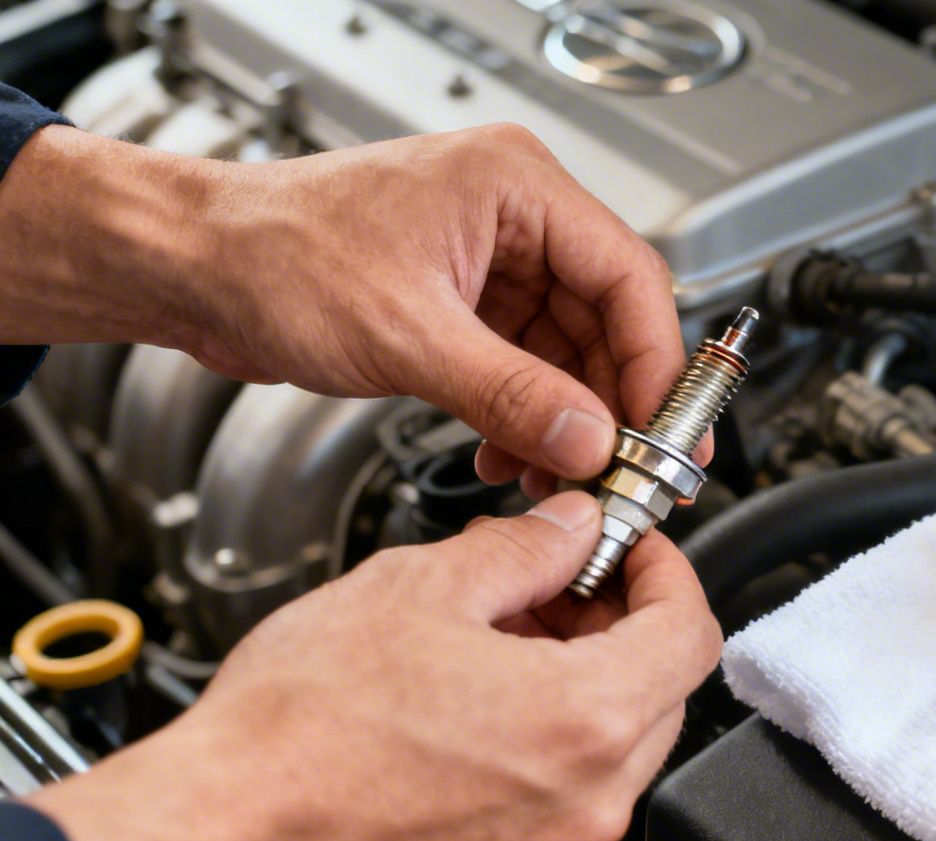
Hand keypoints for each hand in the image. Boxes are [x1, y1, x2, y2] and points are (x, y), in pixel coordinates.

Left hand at [0, 123, 689, 498]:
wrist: (186, 268)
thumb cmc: (270, 256)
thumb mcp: (409, 336)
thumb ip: (514, 394)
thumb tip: (592, 440)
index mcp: (516, 186)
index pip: (629, 276)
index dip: (656, 363)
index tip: (665, 432)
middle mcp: (513, 215)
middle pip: (607, 319)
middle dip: (613, 403)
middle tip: (626, 471)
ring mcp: (489, 258)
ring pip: (568, 350)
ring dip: (567, 420)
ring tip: (559, 476)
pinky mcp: (462, 301)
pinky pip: (524, 364)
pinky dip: (526, 416)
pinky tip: (512, 455)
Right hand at [24, 492, 721, 840]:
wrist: (218, 839)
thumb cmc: (300, 731)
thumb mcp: (420, 588)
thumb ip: (526, 549)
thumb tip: (573, 529)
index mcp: (590, 720)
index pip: (692, 631)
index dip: (665, 573)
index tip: (629, 550)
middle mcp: (590, 803)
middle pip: (658, 695)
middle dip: (615, 629)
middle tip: (549, 589)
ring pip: (609, 755)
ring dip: (575, 691)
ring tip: (489, 649)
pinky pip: (559, 808)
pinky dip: (538, 757)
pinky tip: (467, 719)